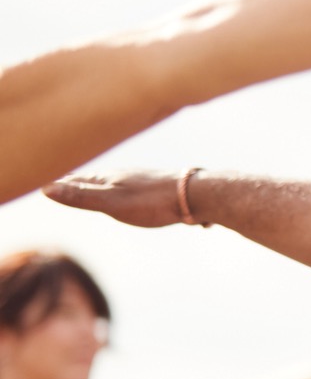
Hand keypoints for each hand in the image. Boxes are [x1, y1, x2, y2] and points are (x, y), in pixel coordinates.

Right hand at [41, 169, 188, 226]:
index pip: (76, 180)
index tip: (45, 182)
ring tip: (91, 185)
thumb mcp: (112, 203)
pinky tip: (131, 193)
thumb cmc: (154, 201)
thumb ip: (81, 197)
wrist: (198, 195)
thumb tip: (46, 188)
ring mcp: (141, 180)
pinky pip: (133, 188)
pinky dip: (121, 190)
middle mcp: (123, 175)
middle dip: (76, 181)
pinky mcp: (158, 188)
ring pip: (114, 182)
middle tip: (60, 181)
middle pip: (94, 178)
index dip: (60, 183)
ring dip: (99, 184)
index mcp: (108, 178)